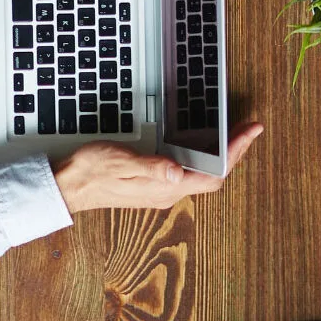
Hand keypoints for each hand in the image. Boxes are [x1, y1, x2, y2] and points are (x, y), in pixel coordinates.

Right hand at [52, 121, 262, 212]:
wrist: (68, 185)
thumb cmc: (91, 170)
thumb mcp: (120, 160)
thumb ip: (150, 166)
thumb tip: (177, 171)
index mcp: (165, 187)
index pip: (213, 174)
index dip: (236, 153)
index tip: (250, 132)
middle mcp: (168, 192)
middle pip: (215, 176)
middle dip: (237, 151)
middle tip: (252, 128)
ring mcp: (163, 189)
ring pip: (206, 175)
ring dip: (225, 155)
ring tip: (239, 134)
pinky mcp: (156, 184)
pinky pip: (193, 173)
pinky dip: (208, 157)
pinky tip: (209, 145)